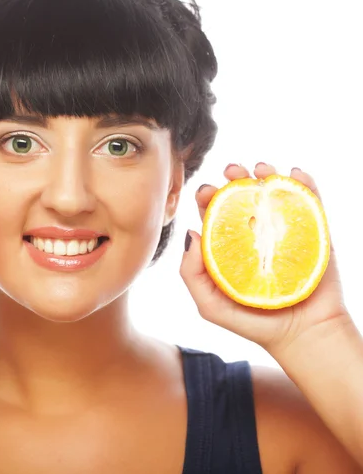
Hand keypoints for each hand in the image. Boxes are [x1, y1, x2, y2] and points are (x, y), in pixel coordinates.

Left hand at [180, 162, 349, 356]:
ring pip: (274, 193)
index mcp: (229, 246)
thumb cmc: (252, 323)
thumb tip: (191, 232)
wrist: (302, 336)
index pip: (215, 214)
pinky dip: (302, 182)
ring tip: (259, 168)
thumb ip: (192, 273)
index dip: (208, 197)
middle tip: (231, 172)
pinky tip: (293, 173)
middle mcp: (255, 234)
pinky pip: (309, 202)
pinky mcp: (314, 232)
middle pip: (242, 197)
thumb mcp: (210, 305)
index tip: (205, 190)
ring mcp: (284, 231)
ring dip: (266, 173)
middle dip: (234, 177)